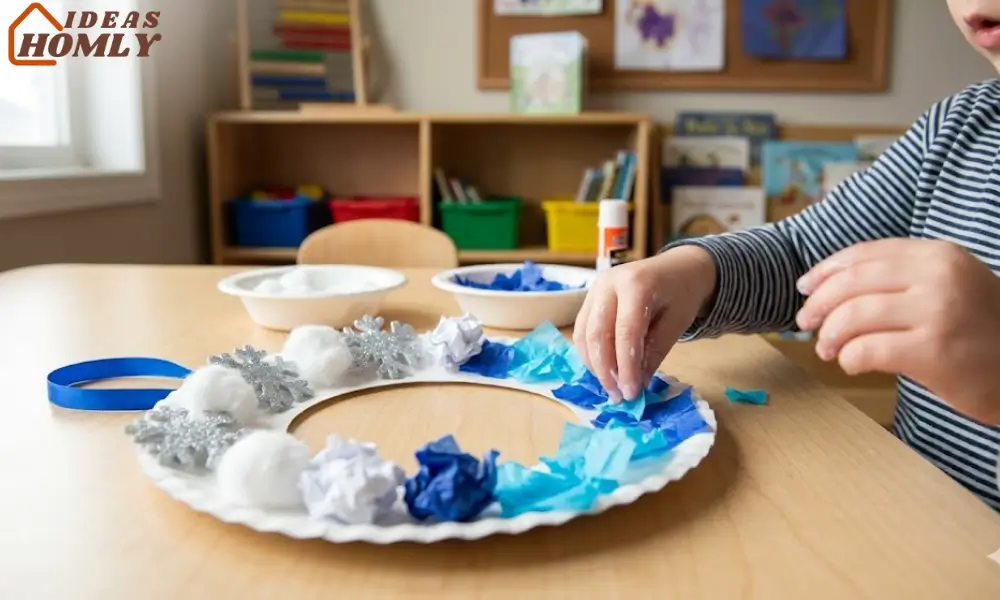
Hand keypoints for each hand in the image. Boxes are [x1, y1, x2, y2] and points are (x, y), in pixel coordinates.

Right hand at [573, 246, 716, 401]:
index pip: (626, 331)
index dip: (626, 366)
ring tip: (611, 387)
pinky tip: (603, 370)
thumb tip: (636, 386)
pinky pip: (581, 331)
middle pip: (597, 333)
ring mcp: (594, 289)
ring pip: (584, 334)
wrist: (676, 268)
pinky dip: (589, 354)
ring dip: (594, 365)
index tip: (631, 393)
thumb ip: (655, 352)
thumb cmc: (681, 294)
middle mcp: (608, 283)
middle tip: (618, 395)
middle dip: (606, 370)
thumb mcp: (677, 322)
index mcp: (636, 284)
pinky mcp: (589, 298)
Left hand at [795, 238, 999, 423]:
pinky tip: (852, 364)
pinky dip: (850, 358)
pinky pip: (869, 350)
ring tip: (827, 349)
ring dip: (830, 335)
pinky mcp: (935, 351)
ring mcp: (938, 312)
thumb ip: (901, 278)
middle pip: (852, 283)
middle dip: (819, 304)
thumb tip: (829, 286)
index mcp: (938, 255)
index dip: (826, 271)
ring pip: (854, 315)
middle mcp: (938, 276)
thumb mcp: (948, 286)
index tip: (805, 288)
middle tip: (807, 323)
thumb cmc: (981, 330)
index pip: (865, 254)